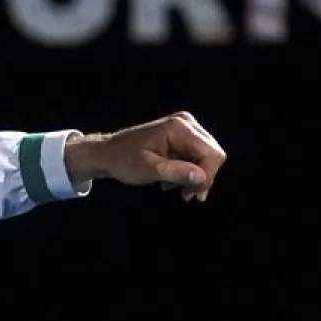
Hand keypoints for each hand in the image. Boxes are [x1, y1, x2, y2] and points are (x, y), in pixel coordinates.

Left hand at [64, 111, 225, 201]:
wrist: (107, 153)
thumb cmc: (123, 160)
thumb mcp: (148, 170)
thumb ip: (175, 173)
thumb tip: (201, 178)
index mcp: (179, 127)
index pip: (212, 154)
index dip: (208, 177)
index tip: (193, 195)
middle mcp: (186, 123)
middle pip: (212, 155)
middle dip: (201, 178)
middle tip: (185, 196)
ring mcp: (185, 129)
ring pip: (205, 159)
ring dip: (193, 178)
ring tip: (173, 188)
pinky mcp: (182, 137)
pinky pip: (196, 158)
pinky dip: (186, 173)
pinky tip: (170, 181)